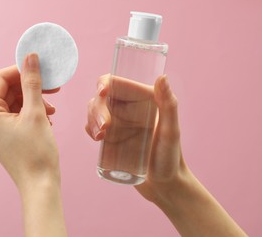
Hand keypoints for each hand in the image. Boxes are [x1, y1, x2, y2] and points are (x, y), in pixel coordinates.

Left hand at [0, 53, 60, 189]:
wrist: (40, 185)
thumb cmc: (37, 152)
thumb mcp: (36, 112)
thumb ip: (32, 82)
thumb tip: (30, 57)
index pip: (0, 78)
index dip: (20, 70)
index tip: (40, 68)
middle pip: (7, 90)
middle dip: (30, 86)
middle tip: (51, 86)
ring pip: (13, 102)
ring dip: (32, 99)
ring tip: (51, 107)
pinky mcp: (3, 137)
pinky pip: (15, 115)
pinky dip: (30, 111)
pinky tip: (47, 116)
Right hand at [86, 74, 246, 235]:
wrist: (163, 185)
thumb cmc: (171, 158)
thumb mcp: (171, 131)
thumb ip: (169, 104)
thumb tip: (161, 77)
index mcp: (143, 99)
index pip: (117, 83)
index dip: (104, 84)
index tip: (102, 94)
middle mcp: (129, 107)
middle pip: (101, 97)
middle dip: (97, 110)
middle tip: (104, 130)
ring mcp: (118, 121)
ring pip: (93, 110)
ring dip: (91, 119)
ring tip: (100, 137)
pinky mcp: (111, 136)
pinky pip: (92, 125)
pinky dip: (90, 129)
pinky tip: (97, 139)